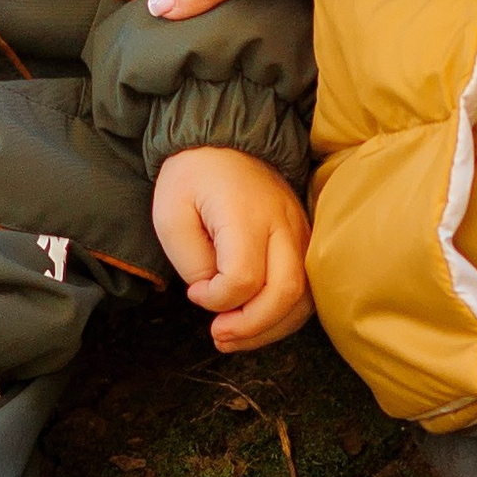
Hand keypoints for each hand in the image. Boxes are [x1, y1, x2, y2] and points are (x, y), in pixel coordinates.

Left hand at [151, 146, 310, 352]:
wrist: (224, 140)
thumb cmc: (192, 178)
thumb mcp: (170, 215)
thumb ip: (191, 262)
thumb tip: (217, 296)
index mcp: (246, 214)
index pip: (243, 278)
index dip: (216, 299)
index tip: (193, 292)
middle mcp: (282, 223)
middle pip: (285, 292)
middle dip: (252, 326)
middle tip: (218, 334)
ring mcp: (299, 231)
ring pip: (303, 297)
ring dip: (271, 327)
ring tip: (235, 336)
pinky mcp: (304, 238)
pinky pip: (306, 287)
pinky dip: (284, 314)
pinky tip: (256, 321)